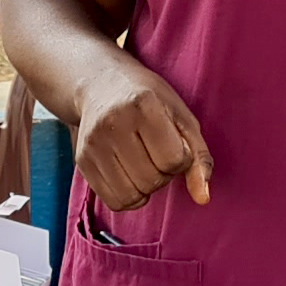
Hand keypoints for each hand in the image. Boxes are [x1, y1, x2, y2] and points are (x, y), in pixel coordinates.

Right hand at [71, 60, 210, 211]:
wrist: (101, 83)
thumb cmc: (149, 101)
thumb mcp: (181, 117)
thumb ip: (198, 157)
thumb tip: (203, 198)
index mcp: (143, 104)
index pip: (174, 159)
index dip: (181, 158)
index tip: (174, 143)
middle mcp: (113, 123)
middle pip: (152, 180)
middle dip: (163, 174)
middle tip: (157, 153)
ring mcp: (94, 143)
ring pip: (132, 196)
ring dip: (146, 188)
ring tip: (143, 163)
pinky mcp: (82, 160)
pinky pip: (114, 202)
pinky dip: (129, 196)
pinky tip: (129, 173)